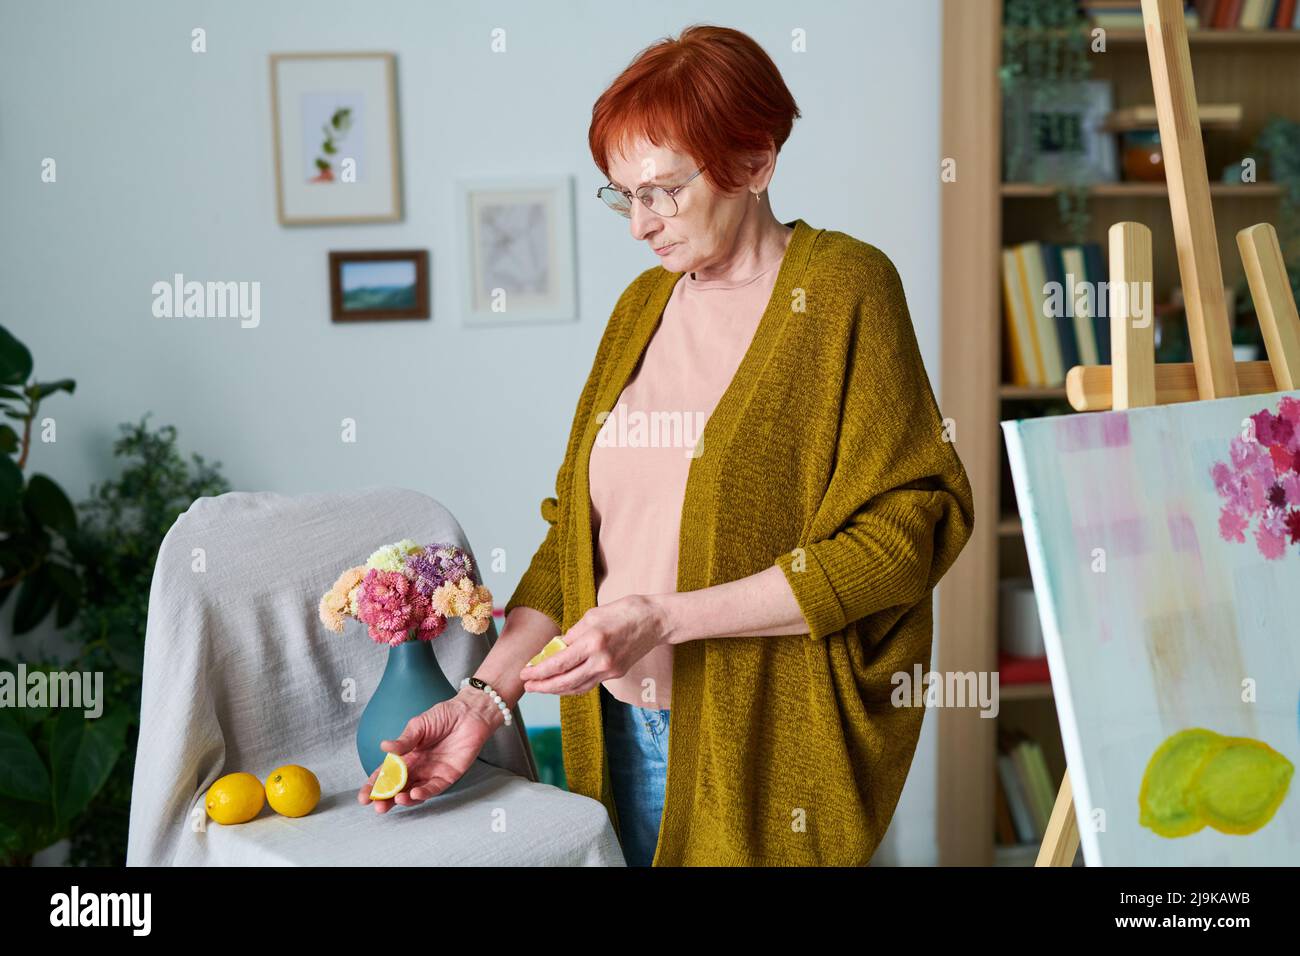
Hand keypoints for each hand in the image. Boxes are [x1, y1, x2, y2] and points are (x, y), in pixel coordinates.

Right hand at [357, 688, 501, 813]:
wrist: (469, 713)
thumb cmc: (444, 716)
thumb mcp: (418, 725)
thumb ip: (403, 740)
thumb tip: (383, 747)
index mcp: (407, 755)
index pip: (387, 774)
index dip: (374, 786)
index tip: (363, 796)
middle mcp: (418, 767)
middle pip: (398, 787)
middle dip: (386, 798)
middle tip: (376, 806)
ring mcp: (432, 773)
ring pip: (414, 792)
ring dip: (403, 799)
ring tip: (394, 800)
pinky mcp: (448, 776)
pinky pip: (434, 788)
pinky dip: (424, 793)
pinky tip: (413, 794)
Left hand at [519, 594, 669, 695]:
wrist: (655, 620)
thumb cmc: (624, 611)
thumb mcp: (593, 615)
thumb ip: (573, 634)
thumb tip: (555, 649)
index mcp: (593, 641)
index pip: (559, 663)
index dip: (538, 671)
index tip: (524, 672)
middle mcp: (601, 660)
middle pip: (565, 681)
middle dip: (543, 686)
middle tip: (527, 685)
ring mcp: (610, 670)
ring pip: (577, 687)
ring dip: (556, 690)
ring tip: (540, 687)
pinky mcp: (616, 673)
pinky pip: (589, 684)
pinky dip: (573, 686)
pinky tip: (562, 684)